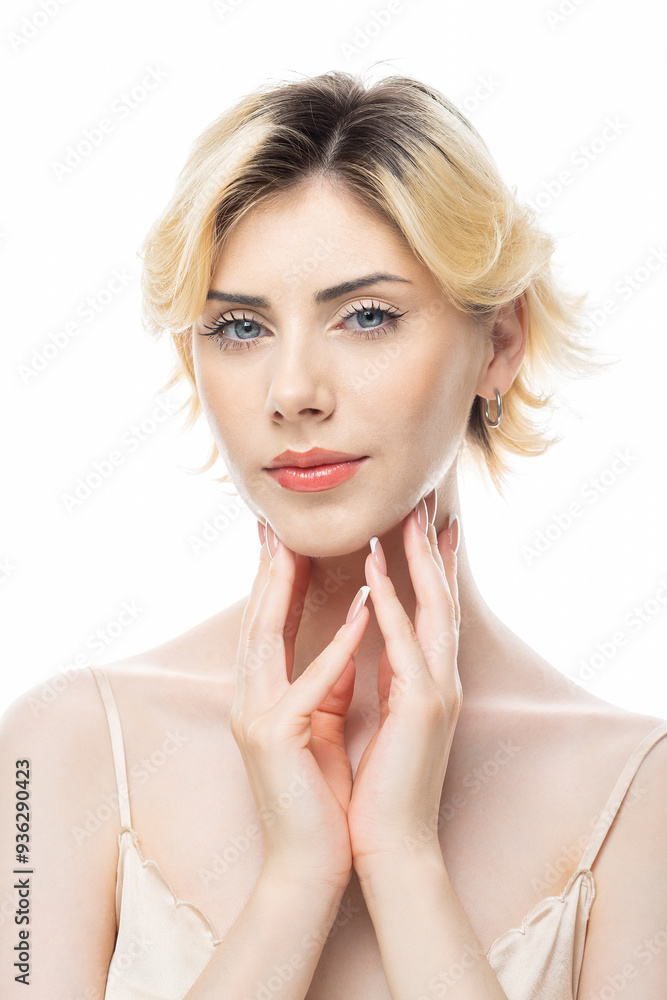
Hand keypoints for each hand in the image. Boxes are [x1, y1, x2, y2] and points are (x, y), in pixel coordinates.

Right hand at [230, 522, 369, 888]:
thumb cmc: (319, 795)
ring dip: (289, 585)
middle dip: (270, 566)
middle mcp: (249, 699)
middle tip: (282, 520)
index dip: (276, 576)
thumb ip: (326, 681)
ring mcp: (255, 717)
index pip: (267, 623)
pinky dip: (338, 641)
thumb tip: (347, 640)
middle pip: (257, 617)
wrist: (311, 865)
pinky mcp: (276, 738)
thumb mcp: (321, 724)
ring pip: (268, 636)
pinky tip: (364, 606)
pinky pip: (310, 679)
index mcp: (260, 695)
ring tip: (309, 542)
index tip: (289, 534)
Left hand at [347, 497, 460, 874]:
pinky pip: (402, 640)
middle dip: (432, 548)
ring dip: (417, 558)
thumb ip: (380, 675)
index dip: (427, 566)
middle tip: (427, 502)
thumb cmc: (376, 785)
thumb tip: (368, 639)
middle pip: (440, 598)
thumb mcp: (379, 716)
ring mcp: (436, 690)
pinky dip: (389, 600)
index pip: (428, 611)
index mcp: (425, 682)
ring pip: (431, 608)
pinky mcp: (422, 706)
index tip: (421, 526)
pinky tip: (375, 567)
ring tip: (407, 515)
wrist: (387, 845)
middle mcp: (439, 679)